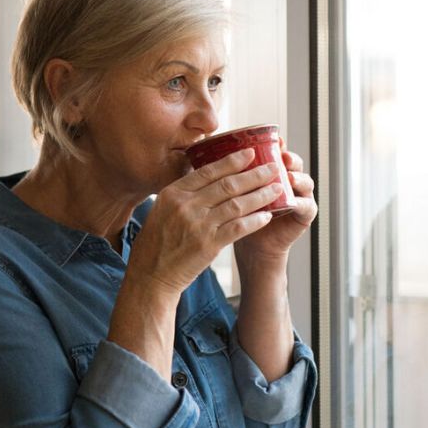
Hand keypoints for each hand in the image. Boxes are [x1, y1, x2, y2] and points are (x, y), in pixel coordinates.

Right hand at [128, 148, 284, 294]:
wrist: (151, 274)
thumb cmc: (156, 243)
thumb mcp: (161, 210)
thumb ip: (182, 195)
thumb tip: (207, 178)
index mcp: (172, 193)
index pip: (208, 171)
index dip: (232, 161)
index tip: (250, 153)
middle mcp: (185, 206)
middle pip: (227, 185)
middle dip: (254, 174)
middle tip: (273, 168)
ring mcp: (197, 225)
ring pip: (237, 204)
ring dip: (260, 195)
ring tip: (277, 189)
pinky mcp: (208, 245)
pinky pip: (238, 227)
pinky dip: (255, 220)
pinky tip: (267, 216)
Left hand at [234, 140, 317, 270]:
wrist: (250, 244)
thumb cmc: (238, 215)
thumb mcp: (231, 193)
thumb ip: (226, 174)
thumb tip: (201, 152)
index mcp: (270, 172)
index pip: (276, 152)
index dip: (274, 145)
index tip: (270, 140)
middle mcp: (287, 180)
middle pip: (293, 163)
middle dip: (288, 157)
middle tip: (282, 155)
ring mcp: (299, 196)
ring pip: (304, 181)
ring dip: (298, 177)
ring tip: (288, 176)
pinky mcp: (304, 215)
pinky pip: (306, 206)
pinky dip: (300, 202)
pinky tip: (292, 202)